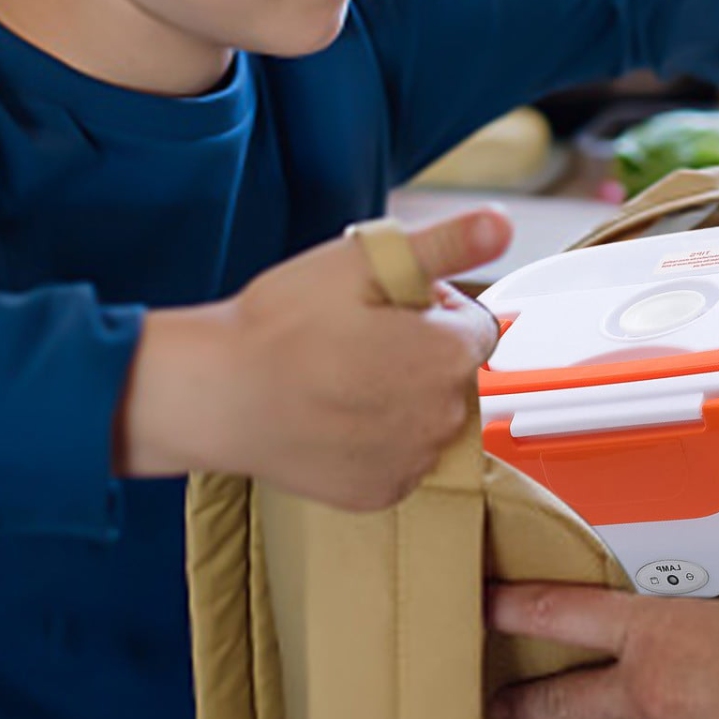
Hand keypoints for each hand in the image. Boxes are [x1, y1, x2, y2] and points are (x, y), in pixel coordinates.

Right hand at [117, 207, 511, 507]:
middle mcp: (445, 416)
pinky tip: (331, 417)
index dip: (428, 309)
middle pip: (450, 372)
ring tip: (336, 377)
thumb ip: (445, 244)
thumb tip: (500, 225)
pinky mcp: (381, 493)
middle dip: (416, 352)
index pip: (471, 325)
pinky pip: (397, 459)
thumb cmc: (281, 326)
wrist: (218, 395)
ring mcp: (414, 461)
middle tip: (351, 337)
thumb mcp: (363, 260)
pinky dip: (375, 441)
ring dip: (399, 397)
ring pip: (424, 417)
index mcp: (449, 356)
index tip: (381, 306)